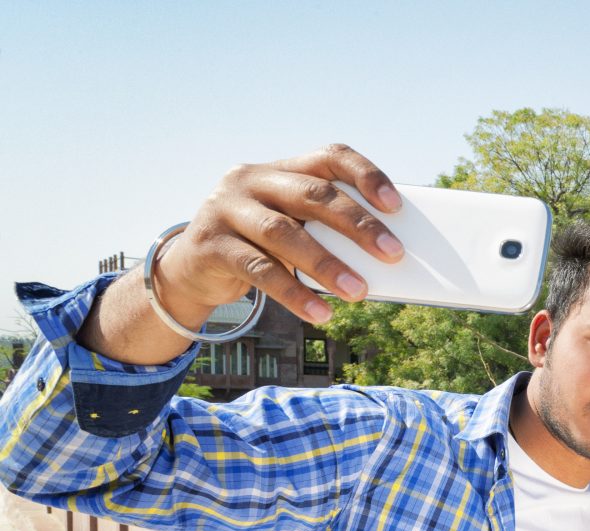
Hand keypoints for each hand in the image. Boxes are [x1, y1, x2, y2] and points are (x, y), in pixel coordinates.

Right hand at [156, 143, 405, 326]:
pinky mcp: (210, 245)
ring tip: (359, 292)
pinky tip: (321, 313)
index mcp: (281, 169)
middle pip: (313, 194)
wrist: (192, 269)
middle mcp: (252, 180)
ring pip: (285, 233)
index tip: (396, 205)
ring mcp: (226, 209)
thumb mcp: (292, 228)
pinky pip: (260, 271)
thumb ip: (324, 230)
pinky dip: (295, 294)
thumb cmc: (260, 247)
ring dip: (328, 265)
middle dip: (358, 225)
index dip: (366, 176)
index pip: (329, 157)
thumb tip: (384, 257)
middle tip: (394, 254)